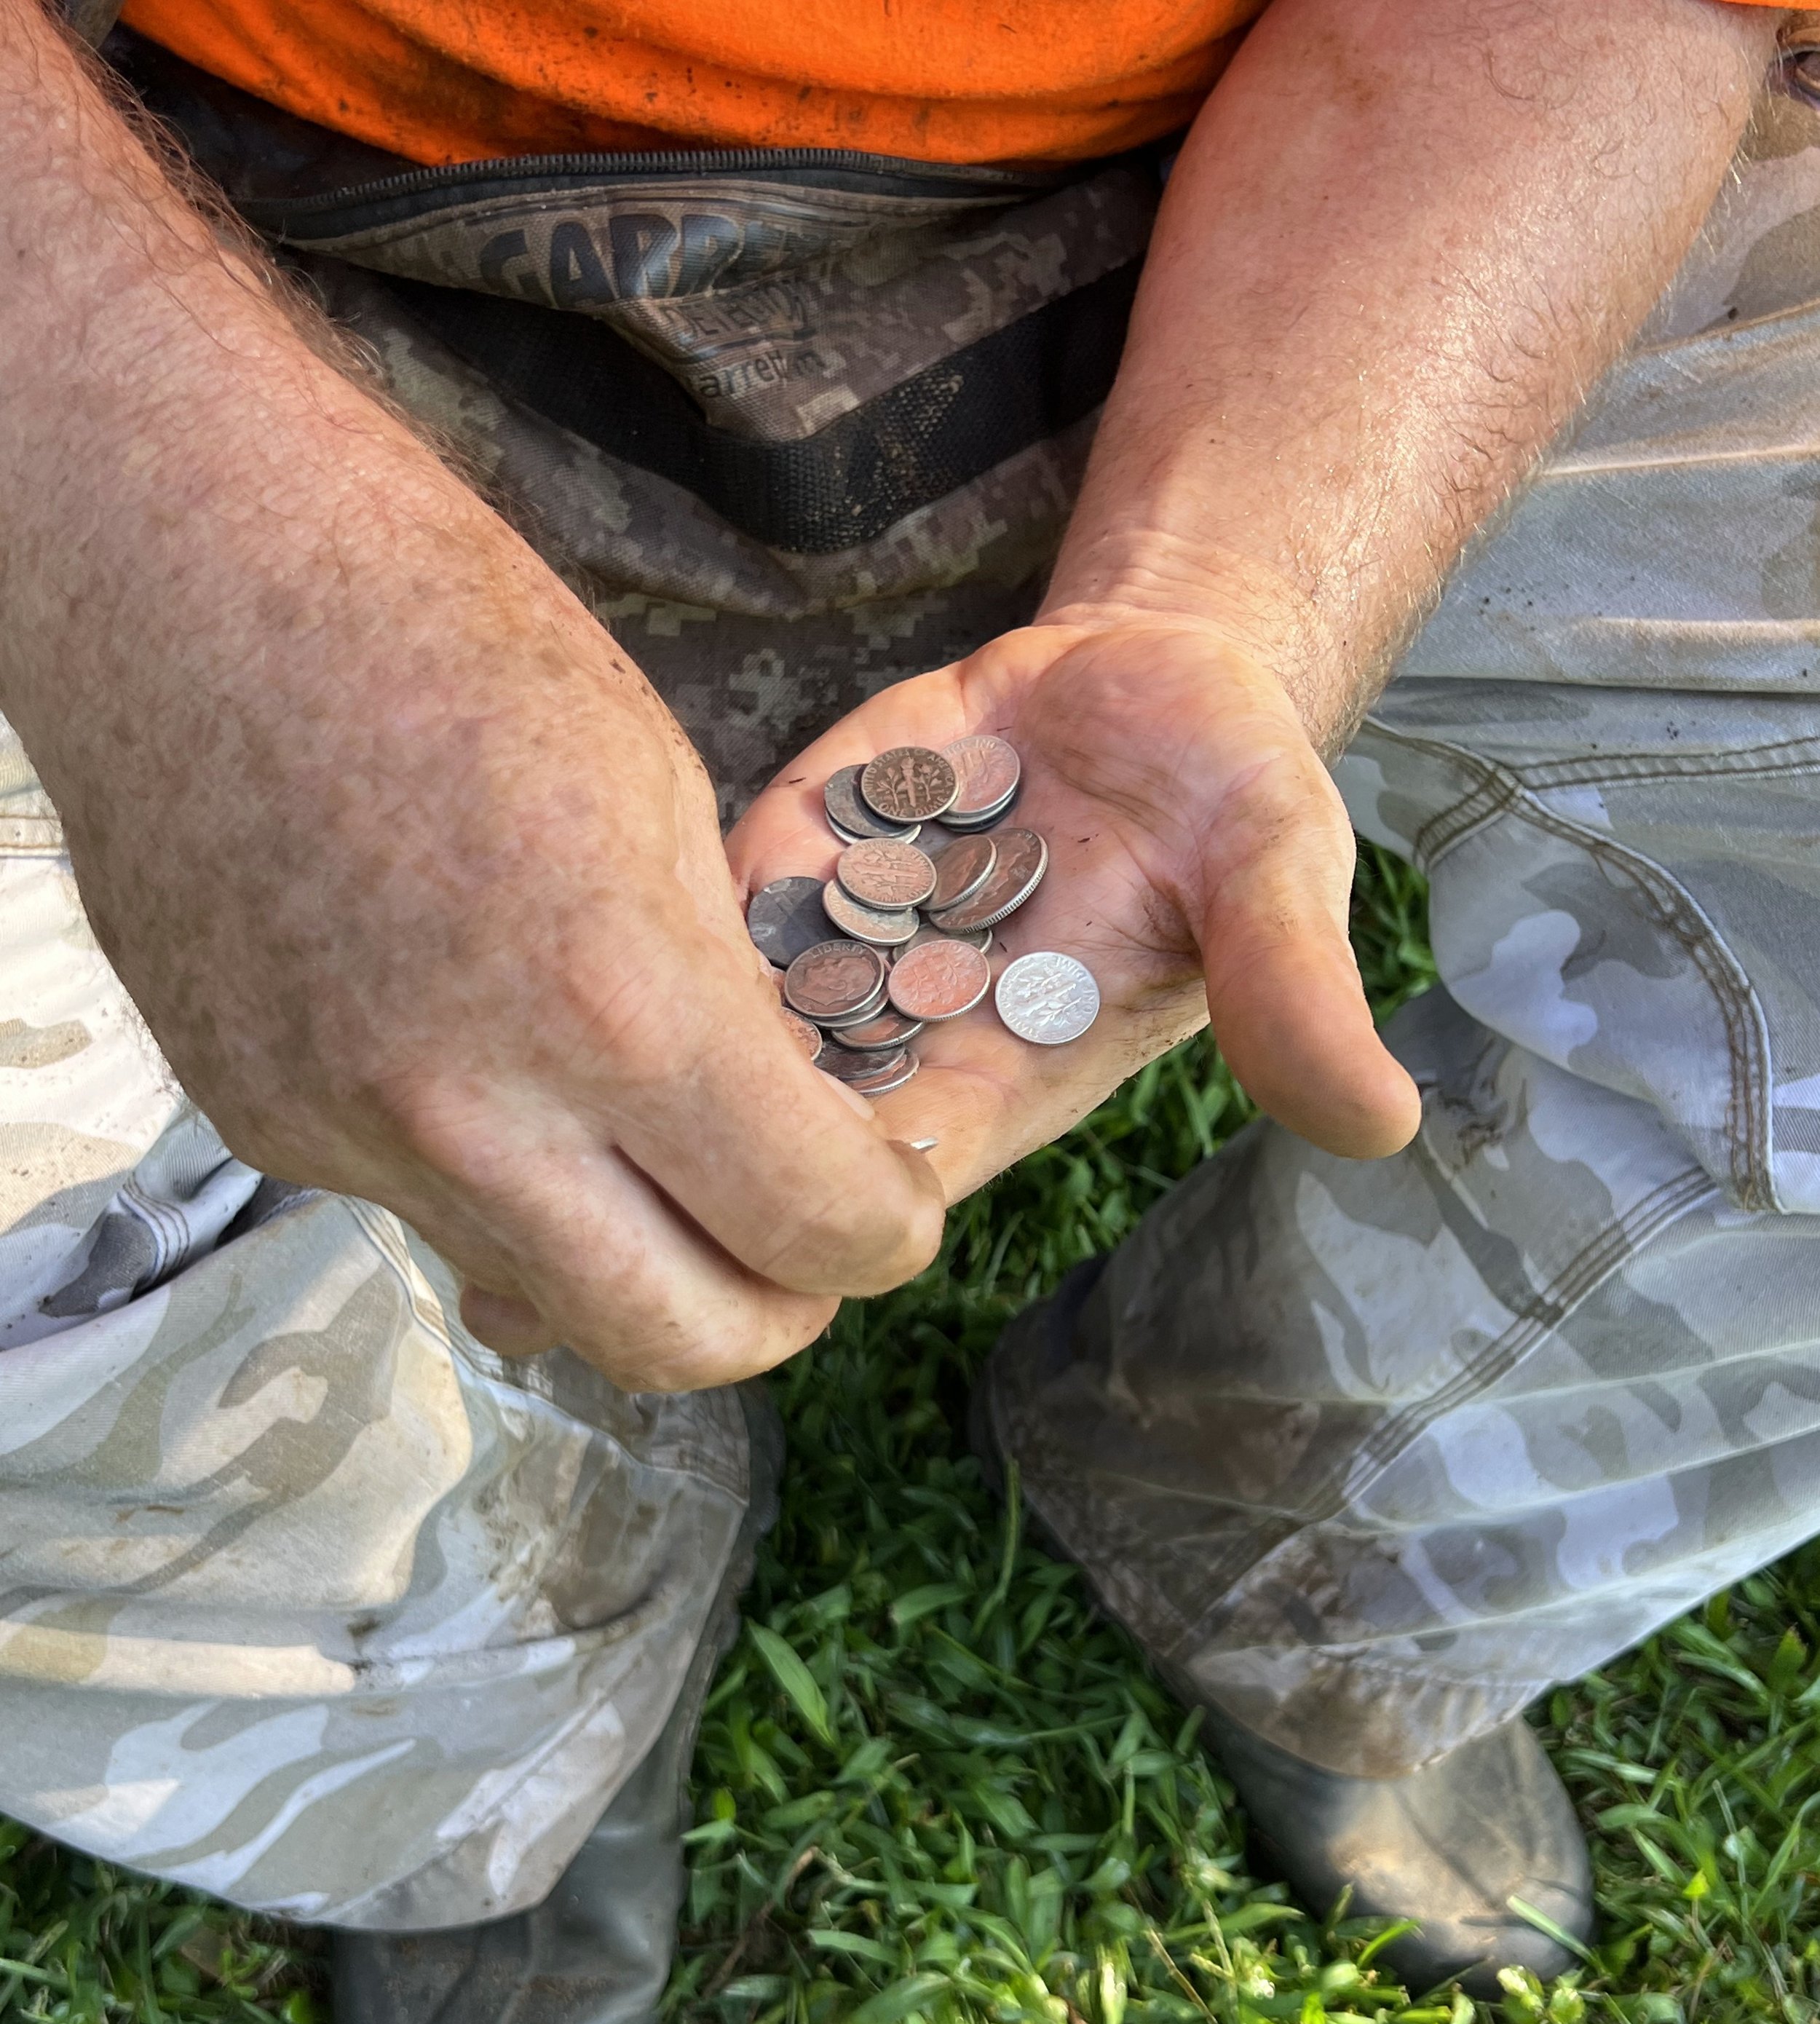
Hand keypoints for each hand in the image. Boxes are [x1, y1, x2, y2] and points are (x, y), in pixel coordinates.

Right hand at [52, 541, 945, 1390]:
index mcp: (613, 1000)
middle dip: (772, 1320)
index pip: (807, 1226)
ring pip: (541, 1302)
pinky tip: (501, 1081)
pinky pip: (426, 1217)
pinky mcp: (264, 1131)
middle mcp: (471, 1111)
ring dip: (631, 1269)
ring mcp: (350, 1136)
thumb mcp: (658, 803)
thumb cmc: (450, 638)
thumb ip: (716, 1000)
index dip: (885, 1241)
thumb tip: (761, 1132)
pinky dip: (499, 1188)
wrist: (186, 580)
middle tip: (800, 1258)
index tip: (894, 1211)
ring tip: (663, 1178)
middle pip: (673, 1344)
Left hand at [726, 611, 1419, 1203]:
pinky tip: (680, 862)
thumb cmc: (1234, 789)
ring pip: (721, 1009)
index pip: (896, 1170)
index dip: (833, 1170)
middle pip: (773, 1110)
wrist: (1161, 669)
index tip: (805, 1125)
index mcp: (1010, 1071)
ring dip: (676, 998)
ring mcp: (843, 932)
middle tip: (675, 1051)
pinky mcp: (803, 839)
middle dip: (710, 1104)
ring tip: (641, 965)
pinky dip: (687, 887)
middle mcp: (905, 1023)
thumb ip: (1296, 994)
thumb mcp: (1277, 873)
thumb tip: (1380, 1127)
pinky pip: (718, 889)